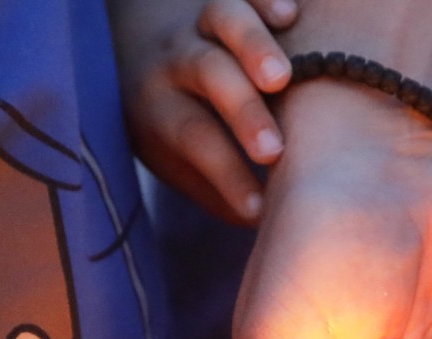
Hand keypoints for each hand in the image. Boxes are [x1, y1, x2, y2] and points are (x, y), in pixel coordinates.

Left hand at [113, 0, 296, 224]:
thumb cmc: (171, 122)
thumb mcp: (172, 159)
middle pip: (207, 76)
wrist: (141, 45)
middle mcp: (176, 59)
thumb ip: (214, 189)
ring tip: (281, 78)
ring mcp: (200, 20)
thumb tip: (265, 224)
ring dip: (253, 47)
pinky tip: (290, 15)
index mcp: (159, 107)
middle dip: (242, 114)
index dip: (226, 174)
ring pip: (223, 19)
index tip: (259, 211)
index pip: (194, 139)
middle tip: (273, 151)